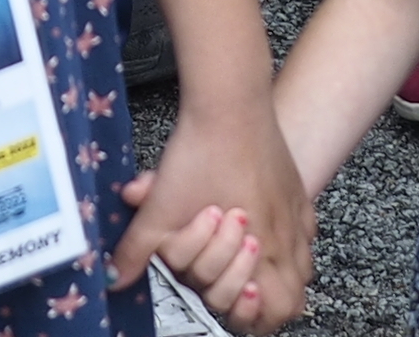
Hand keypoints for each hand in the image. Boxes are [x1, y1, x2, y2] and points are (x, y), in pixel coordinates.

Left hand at [110, 91, 309, 330]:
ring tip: (248, 258)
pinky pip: (304, 230)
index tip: (235, 301)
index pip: (276, 309)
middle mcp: (284, 237)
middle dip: (262, 296)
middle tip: (237, 282)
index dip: (254, 315)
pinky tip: (264, 225)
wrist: (229, 103)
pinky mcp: (296, 188)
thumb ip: (138, 250)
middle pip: (293, 296)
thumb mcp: (160, 209)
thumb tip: (115, 278)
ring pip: (302, 264)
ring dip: (277, 271)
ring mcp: (294, 212)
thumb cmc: (202, 154)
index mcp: (258, 248)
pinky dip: (287, 238)